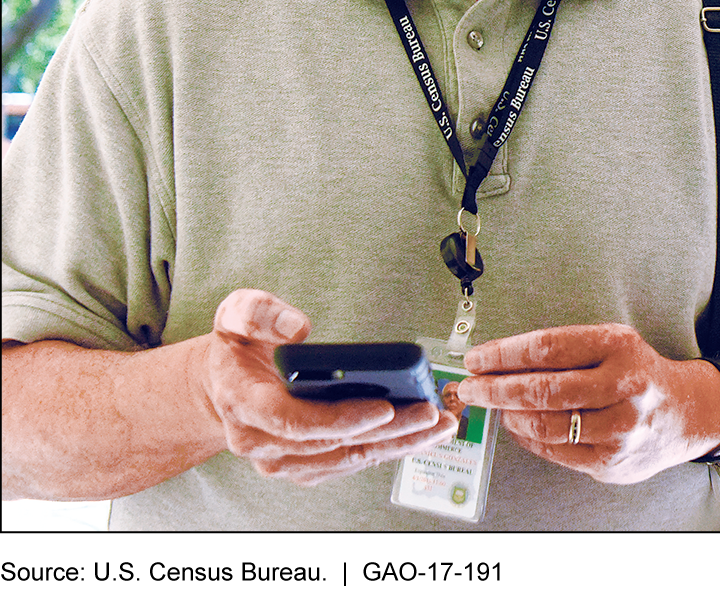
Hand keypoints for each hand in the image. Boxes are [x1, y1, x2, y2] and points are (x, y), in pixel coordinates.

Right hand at [201, 289, 458, 485]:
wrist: (221, 386)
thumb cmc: (236, 350)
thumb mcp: (235, 315)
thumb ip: (259, 313)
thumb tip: (298, 328)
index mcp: (243, 403)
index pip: (293, 421)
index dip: (341, 418)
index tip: (383, 408)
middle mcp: (260, 441)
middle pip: (332, 445)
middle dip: (387, 432)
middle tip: (431, 414)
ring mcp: (281, 459)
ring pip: (346, 459)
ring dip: (397, 446)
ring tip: (439, 426)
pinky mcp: (303, 466)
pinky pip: (349, 463)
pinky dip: (387, 450)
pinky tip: (421, 435)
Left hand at [458, 323, 719, 484]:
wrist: (684, 413)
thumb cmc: (636, 372)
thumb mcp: (610, 344)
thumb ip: (563, 351)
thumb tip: (498, 362)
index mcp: (619, 346)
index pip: (548, 347)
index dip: (504, 354)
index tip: (477, 358)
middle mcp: (624, 386)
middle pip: (543, 389)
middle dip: (497, 389)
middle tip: (471, 387)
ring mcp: (620, 428)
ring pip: (546, 425)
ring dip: (511, 415)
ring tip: (499, 407)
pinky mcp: (612, 461)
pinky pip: (555, 451)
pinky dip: (529, 438)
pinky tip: (520, 426)